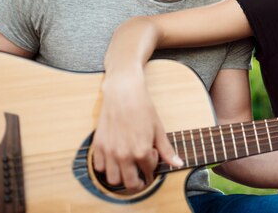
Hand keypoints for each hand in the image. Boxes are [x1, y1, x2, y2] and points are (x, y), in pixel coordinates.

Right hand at [91, 71, 182, 190]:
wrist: (123, 92)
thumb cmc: (143, 108)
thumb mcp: (158, 129)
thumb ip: (167, 150)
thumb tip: (178, 164)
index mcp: (141, 151)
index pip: (148, 172)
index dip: (152, 168)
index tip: (152, 159)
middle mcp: (124, 155)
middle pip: (130, 184)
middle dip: (138, 183)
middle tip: (140, 176)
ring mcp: (110, 151)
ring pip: (113, 179)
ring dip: (121, 177)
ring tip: (127, 167)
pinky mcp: (99, 145)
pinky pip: (99, 167)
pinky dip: (107, 168)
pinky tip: (115, 159)